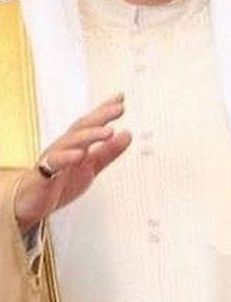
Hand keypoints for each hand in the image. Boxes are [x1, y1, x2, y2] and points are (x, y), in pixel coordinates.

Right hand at [14, 93, 131, 233]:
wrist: (31, 203)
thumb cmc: (60, 181)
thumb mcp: (92, 166)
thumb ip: (109, 152)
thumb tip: (127, 134)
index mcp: (77, 143)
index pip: (92, 122)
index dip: (106, 110)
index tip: (121, 98)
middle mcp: (65, 146)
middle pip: (83, 127)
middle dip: (101, 115)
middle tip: (119, 108)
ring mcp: (53, 158)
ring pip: (71, 142)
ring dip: (90, 134)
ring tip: (108, 131)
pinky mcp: (43, 175)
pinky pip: (53, 164)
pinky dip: (66, 158)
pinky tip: (79, 155)